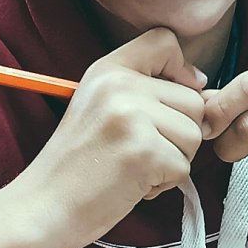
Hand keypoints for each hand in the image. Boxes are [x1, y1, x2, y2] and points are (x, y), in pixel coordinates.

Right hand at [18, 28, 205, 247]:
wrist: (43, 206)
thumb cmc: (76, 165)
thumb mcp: (99, 107)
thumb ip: (143, 91)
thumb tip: (203, 88)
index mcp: (108, 70)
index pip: (165, 41)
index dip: (181, 71)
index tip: (170, 101)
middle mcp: (121, 86)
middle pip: (193, 100)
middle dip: (179, 134)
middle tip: (142, 152)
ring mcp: (133, 118)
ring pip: (193, 135)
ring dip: (173, 160)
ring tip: (136, 168)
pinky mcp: (144, 153)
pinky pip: (183, 167)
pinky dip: (164, 184)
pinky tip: (133, 185)